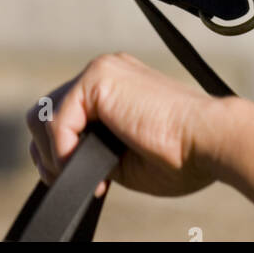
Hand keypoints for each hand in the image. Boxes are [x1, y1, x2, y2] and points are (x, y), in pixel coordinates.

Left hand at [26, 52, 231, 197]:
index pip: (63, 114)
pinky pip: (58, 120)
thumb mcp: (124, 157)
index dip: (61, 152)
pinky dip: (65, 152)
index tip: (89, 181)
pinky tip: (97, 173)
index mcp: (113, 86)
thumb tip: (62, 162)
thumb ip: (92, 149)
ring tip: (86, 178)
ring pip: (44, 115)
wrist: (209, 141)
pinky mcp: (97, 78)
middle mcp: (103, 71)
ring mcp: (100, 71)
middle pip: (46, 112)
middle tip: (74, 181)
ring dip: (56, 155)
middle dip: (50, 153)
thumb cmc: (181, 155)